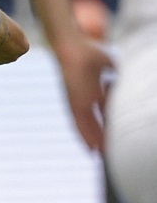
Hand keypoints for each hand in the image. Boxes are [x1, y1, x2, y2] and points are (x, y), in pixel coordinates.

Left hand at [54, 37, 112, 151]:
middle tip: (107, 155)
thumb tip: (131, 78)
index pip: (101, 115)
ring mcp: (77, 103)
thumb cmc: (88, 52)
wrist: (71, 46)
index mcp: (91, 93)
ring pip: (86, 128)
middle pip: (93, 124)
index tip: (113, 139)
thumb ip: (118, 75)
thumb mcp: (109, 66)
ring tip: (102, 157)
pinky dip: (86, 137)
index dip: (106, 127)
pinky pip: (80, 124)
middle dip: (100, 138)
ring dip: (94, 142)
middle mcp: (82, 101)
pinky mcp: (74, 103)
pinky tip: (91, 149)